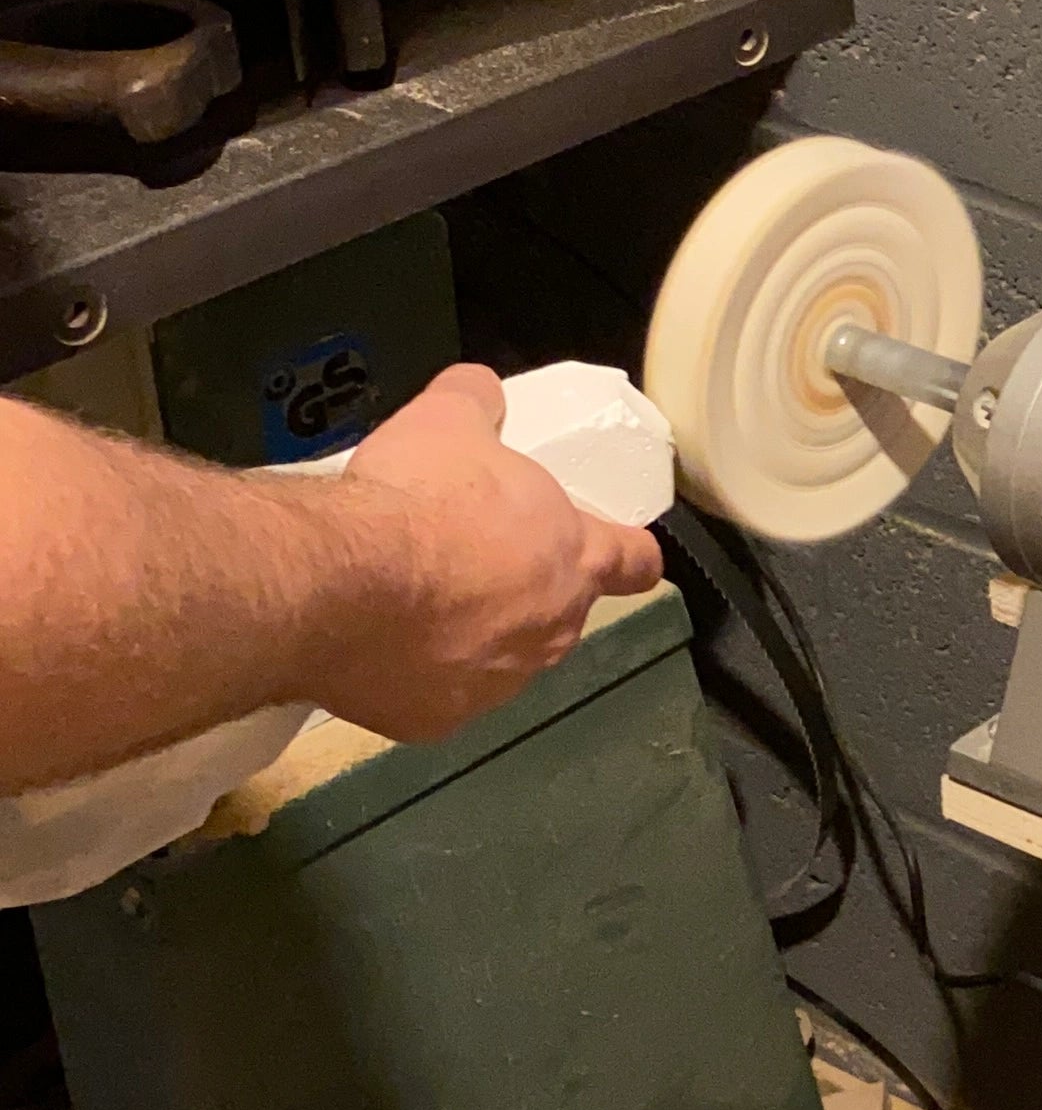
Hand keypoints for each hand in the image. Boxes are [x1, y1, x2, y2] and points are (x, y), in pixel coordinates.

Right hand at [304, 366, 663, 741]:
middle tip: (470, 557)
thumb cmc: (414, 499)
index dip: (628, 552)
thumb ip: (476, 402)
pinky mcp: (438, 721)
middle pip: (561, 610)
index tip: (619, 549)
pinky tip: (381, 644)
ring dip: (474, 634)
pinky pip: (437, 693)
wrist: (338, 584)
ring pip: (502, 658)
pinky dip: (417, 674)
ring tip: (415, 601)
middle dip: (526, 587)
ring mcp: (498, 684)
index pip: (635, 561)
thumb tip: (481, 389)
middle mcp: (550, 630)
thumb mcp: (447, 420)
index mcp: (573, 557)